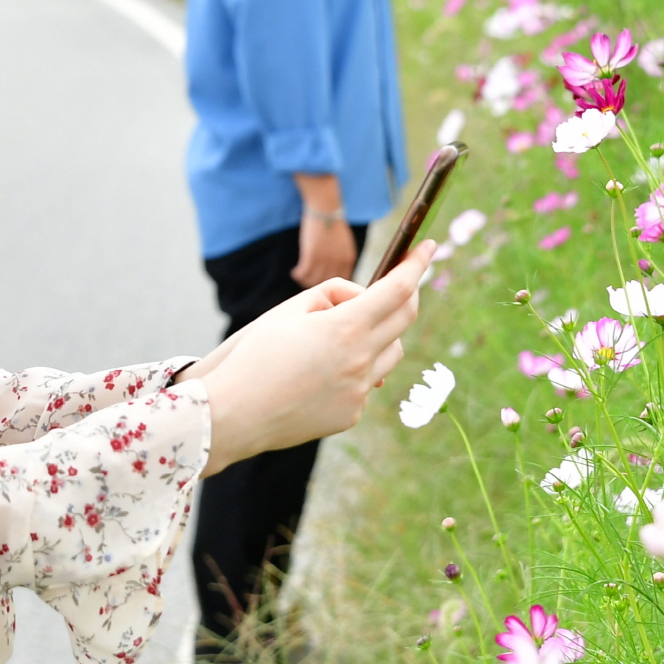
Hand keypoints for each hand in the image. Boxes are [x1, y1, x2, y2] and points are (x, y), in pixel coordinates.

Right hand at [190, 242, 434, 473]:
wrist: (234, 414)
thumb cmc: (257, 355)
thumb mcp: (291, 309)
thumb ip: (334, 295)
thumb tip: (363, 301)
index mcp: (345, 328)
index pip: (398, 288)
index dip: (417, 264)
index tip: (429, 248)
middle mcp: (361, 360)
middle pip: (404, 319)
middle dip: (408, 295)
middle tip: (401, 284)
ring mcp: (359, 392)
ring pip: (390, 353)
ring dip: (380, 336)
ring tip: (344, 335)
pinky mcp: (351, 415)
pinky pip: (367, 383)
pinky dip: (355, 370)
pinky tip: (322, 373)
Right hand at [291, 213, 357, 286]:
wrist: (325, 208)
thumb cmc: (332, 222)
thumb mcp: (344, 242)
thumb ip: (341, 257)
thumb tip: (333, 269)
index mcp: (349, 259)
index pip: (342, 281)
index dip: (331, 284)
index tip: (321, 283)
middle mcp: (338, 262)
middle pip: (326, 282)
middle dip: (315, 283)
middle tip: (306, 281)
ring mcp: (325, 260)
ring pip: (313, 280)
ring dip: (304, 280)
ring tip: (299, 276)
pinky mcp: (311, 255)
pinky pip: (303, 273)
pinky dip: (298, 274)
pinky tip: (295, 272)